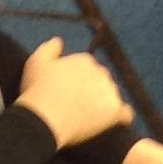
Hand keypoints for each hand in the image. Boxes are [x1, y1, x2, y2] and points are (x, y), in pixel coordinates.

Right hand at [17, 36, 133, 148]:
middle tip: (78, 106)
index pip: (89, 69)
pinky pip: (126, 114)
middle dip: (93, 91)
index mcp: (84, 61)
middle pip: (102, 82)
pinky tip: (116, 122)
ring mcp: (109, 91)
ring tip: (89, 117)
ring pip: (112, 96)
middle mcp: (100, 72)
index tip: (69, 92)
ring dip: (104, 104)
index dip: (79, 81)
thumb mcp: (36, 62)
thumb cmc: (37, 90)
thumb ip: (49, 49)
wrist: (44, 117)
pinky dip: (122, 117)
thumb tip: (58, 41)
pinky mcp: (114, 111)